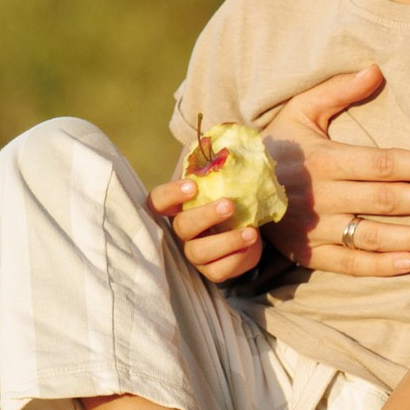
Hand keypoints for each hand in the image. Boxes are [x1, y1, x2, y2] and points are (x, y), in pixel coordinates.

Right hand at [148, 173, 266, 287]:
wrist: (252, 229)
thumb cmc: (234, 201)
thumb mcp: (227, 185)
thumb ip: (223, 169)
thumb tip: (240, 138)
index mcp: (179, 207)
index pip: (158, 201)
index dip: (170, 194)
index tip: (193, 186)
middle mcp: (182, 230)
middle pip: (181, 226)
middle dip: (205, 216)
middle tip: (229, 205)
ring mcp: (194, 253)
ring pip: (198, 252)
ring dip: (226, 241)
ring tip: (251, 232)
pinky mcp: (211, 270)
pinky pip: (217, 271)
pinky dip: (236, 259)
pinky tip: (250, 247)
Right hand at [160, 67, 409, 288]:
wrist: (227, 188)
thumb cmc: (274, 145)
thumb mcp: (299, 110)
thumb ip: (337, 90)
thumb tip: (376, 69)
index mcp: (323, 159)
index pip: (383, 163)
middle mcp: (321, 196)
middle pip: (386, 199)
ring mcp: (314, 228)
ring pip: (371, 235)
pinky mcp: (307, 254)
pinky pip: (346, 263)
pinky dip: (378, 266)